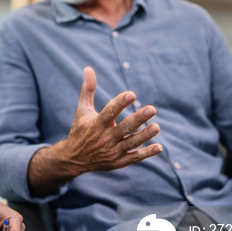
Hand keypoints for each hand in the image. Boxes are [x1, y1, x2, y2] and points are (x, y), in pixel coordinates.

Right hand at [29, 67, 162, 195]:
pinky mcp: (118, 161)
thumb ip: (88, 90)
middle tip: (152, 109)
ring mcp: (112, 151)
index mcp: (96, 124)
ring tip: (157, 126)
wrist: (73, 158)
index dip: (120, 103)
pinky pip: (134, 157)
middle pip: (124, 128)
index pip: (109, 112)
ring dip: (144, 135)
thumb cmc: (80, 130)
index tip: (131, 94)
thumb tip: (88, 68)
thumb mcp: (82, 110)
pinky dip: (146, 153)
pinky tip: (159, 147)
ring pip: (131, 143)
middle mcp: (104, 138)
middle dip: (138, 119)